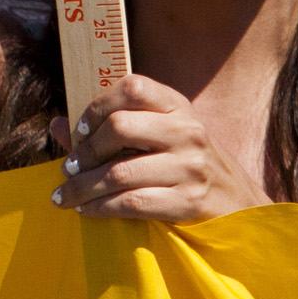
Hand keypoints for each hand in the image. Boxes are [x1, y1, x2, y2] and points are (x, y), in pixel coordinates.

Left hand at [54, 74, 265, 223]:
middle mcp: (187, 132)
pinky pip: (132, 203)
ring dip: (83, 187)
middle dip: (84, 151)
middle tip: (68, 168)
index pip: (132, 87)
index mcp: (178, 107)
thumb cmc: (189, 167)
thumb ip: (113, 128)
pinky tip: (88, 211)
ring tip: (65, 196)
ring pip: (119, 172)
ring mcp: (190, 167)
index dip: (98, 106)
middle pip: (119, 128)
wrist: (241, 207)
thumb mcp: (162, 137)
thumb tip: (56, 124)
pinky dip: (101, 208)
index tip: (79, 130)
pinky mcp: (188, 202)